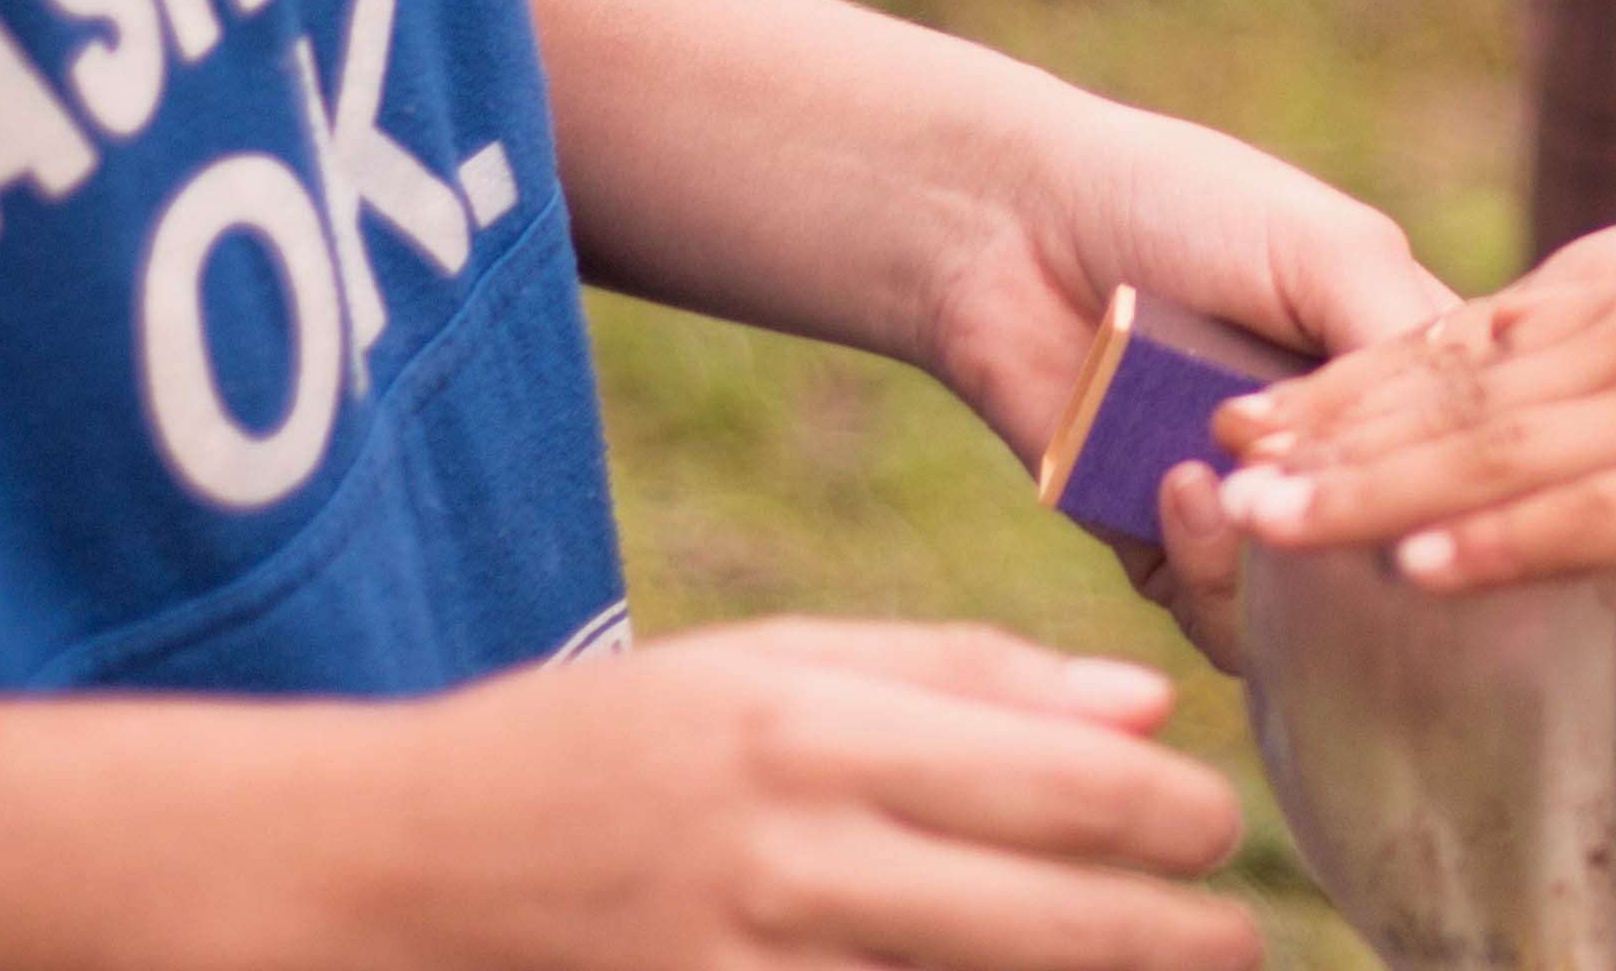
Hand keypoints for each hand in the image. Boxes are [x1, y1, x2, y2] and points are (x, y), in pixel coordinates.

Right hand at [0, 623, 1260, 970]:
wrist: (367, 876)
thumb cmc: (590, 756)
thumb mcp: (761, 673)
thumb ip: (948, 680)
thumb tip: (1137, 709)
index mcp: (803, 726)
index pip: (1044, 773)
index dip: (1166, 816)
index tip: (1231, 829)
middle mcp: (780, 845)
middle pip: (1034, 900)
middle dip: (1166, 933)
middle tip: (1248, 947)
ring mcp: (736, 955)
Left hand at [922, 95, 1459, 671]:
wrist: (1011, 226)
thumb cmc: (1185, 205)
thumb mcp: (1331, 249)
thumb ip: (1409, 348)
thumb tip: (1482, 466)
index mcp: (1398, 377)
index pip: (1476, 465)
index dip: (1463, 485)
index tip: (1428, 474)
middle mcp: (1337, 455)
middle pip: (1401, 558)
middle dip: (1362, 542)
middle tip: (1311, 493)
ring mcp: (1255, 511)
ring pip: (1314, 618)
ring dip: (1270, 568)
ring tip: (1211, 483)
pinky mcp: (1166, 553)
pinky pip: (1216, 624)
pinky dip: (1203, 576)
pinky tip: (1169, 491)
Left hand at [1209, 218, 1615, 596]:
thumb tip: (1606, 398)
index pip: (1456, 332)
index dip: (1349, 373)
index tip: (1259, 403)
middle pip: (1441, 385)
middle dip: (1322, 428)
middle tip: (1215, 458)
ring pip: (1484, 454)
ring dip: (1365, 491)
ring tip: (1263, 524)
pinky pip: (1582, 523)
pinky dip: (1491, 549)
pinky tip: (1414, 575)